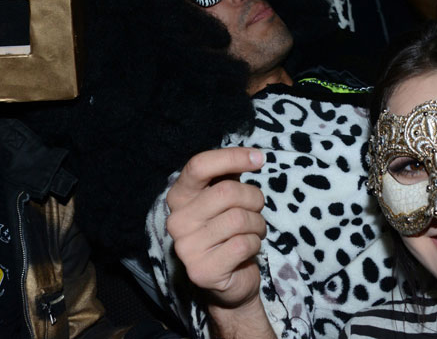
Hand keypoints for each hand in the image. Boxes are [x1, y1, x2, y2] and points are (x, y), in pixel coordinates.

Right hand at [166, 147, 269, 337]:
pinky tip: (248, 249)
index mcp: (179, 197)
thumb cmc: (228, 230)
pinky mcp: (202, 271)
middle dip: (253, 198)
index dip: (232, 157)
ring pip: (238, 219)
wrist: (229, 280)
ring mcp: (186, 247)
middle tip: (257, 210)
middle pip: (226, 192)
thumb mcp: (225, 198)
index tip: (259, 159)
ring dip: (257, 224)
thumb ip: (230, 174)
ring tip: (253, 231)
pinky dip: (255, 244)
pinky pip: (243, 244)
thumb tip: (253, 157)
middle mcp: (177, 220)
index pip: (200, 166)